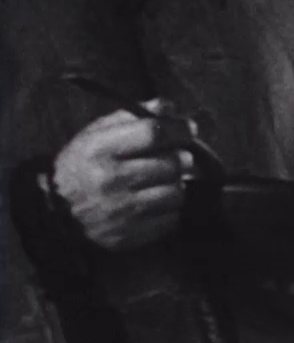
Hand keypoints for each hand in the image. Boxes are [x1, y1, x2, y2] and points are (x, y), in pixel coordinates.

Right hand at [52, 103, 195, 250]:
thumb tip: (170, 107)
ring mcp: (120, 210)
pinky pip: (172, 218)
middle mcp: (108, 180)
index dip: (179, 129)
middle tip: (176, 158)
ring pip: (177, 192)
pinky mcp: (130, 235)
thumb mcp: (98, 134)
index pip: (153, 133)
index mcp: (99, 149)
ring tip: (162, 181)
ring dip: (176, 185)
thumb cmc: (84, 165)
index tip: (188, 129)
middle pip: (171, 164)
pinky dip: (170, 209)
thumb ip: (134, 117)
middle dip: (181, 158)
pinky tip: (154, 203)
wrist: (56, 211)